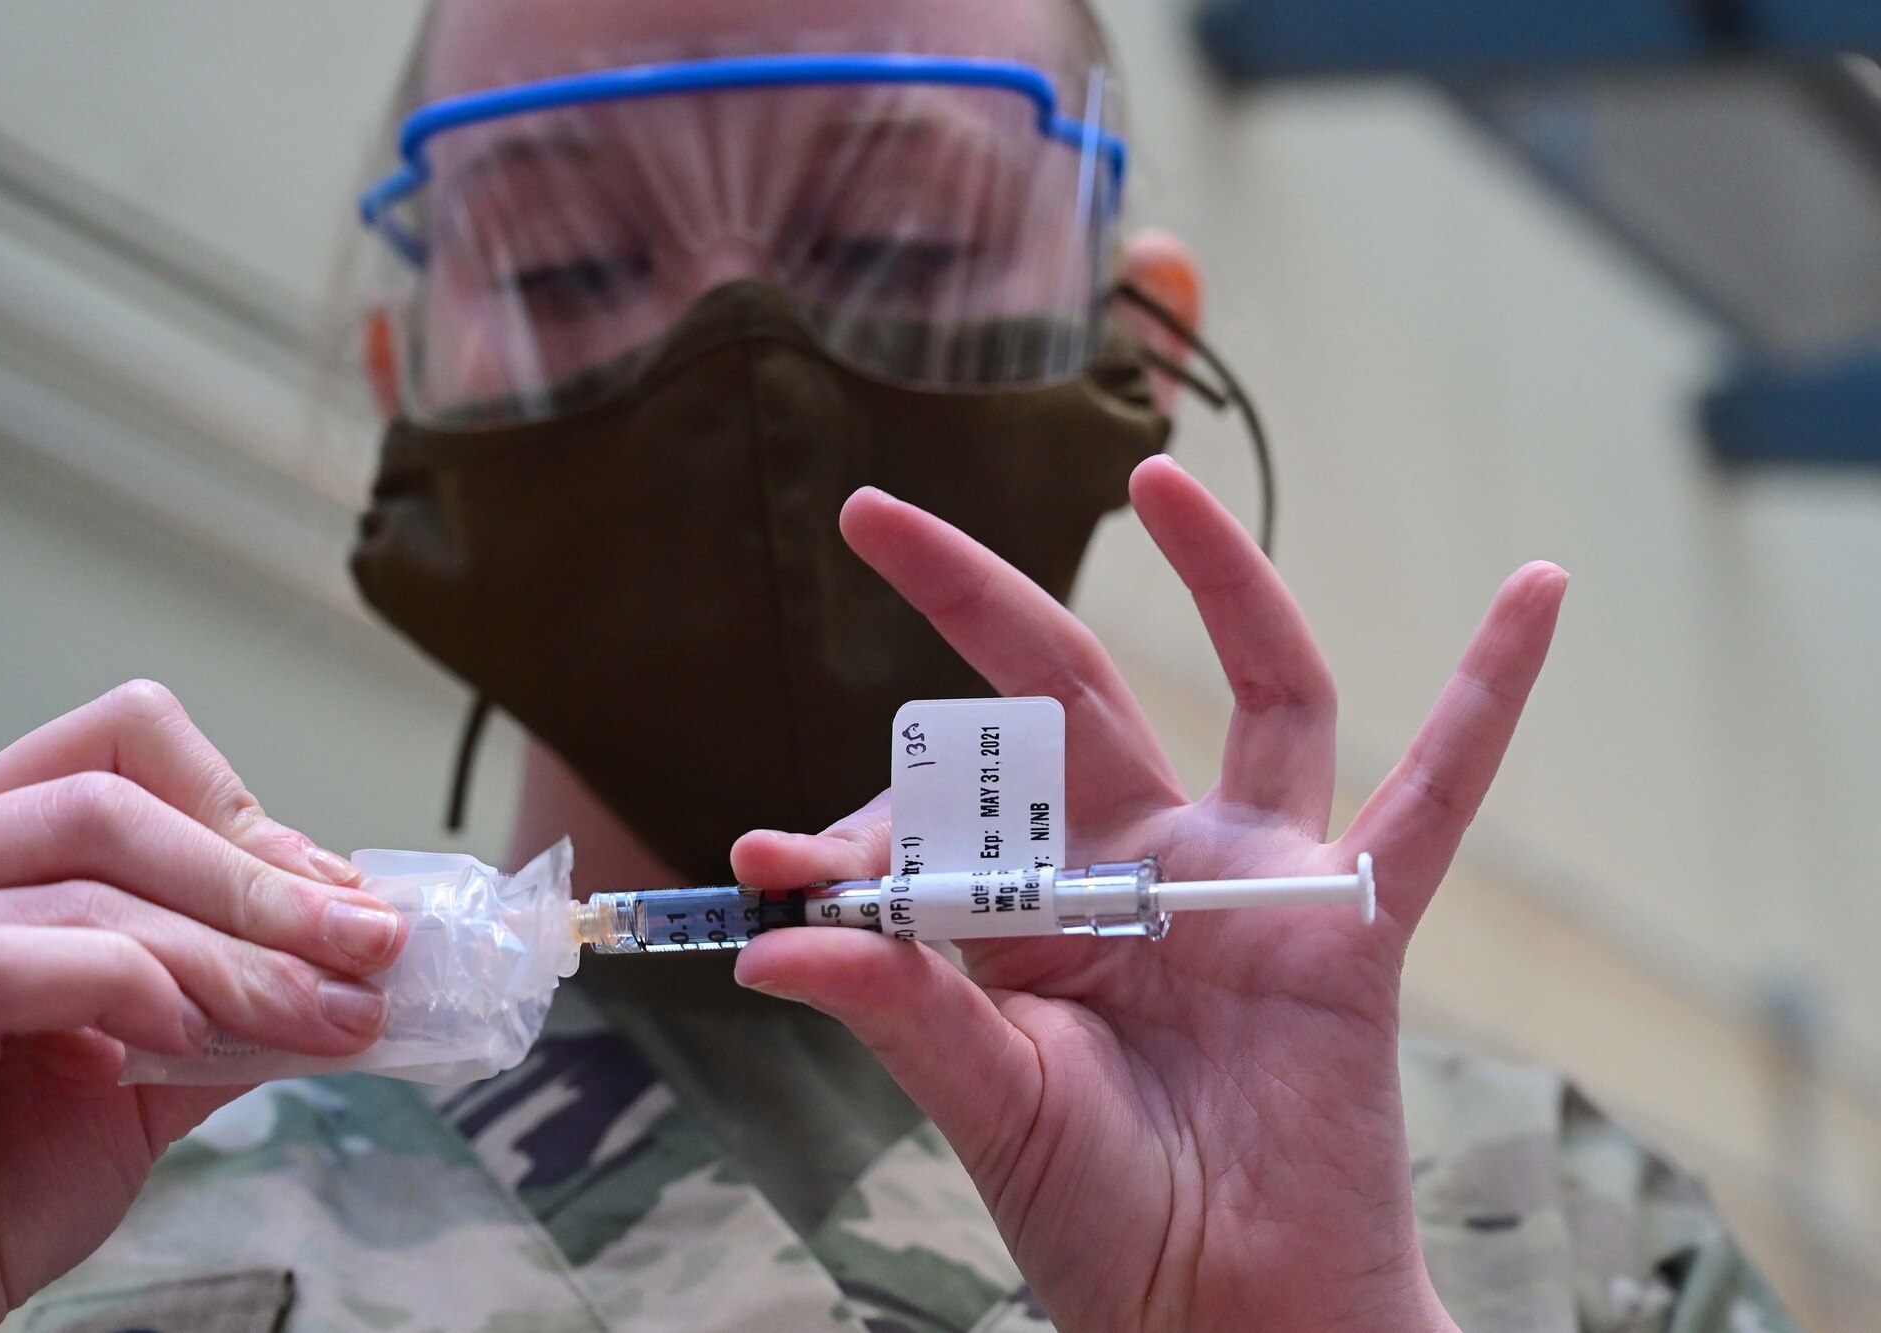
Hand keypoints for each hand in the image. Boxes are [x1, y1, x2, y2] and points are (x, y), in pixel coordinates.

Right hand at [0, 682, 406, 1332]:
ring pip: (83, 886)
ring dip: (235, 952)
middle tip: (371, 950)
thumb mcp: (149, 1060)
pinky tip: (185, 1038)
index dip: (240, 806)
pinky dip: (122, 986)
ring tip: (322, 1013)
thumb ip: (233, 988)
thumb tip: (356, 941)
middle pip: (113, 806)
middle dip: (266, 885)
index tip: (338, 890)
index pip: (117, 745)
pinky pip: (4, 963)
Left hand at [732, 458, 1565, 1331]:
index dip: (856, 824)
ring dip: (1223, 576)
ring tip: (1156, 477)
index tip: (768, 858)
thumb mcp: (981, 1096)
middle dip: (974, 602)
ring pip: (1259, 691)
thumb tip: (764, 942)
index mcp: (1038, 909)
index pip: (944, 812)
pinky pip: (1439, 794)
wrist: (1223, 1315)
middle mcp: (1145, 867)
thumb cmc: (1099, 1217)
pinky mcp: (1351, 925)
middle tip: (876, 517)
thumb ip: (895, 1003)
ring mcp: (1253, 882)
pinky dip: (1491, 696)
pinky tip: (1537, 592)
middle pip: (1068, 693)